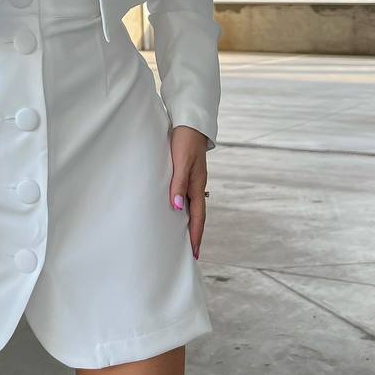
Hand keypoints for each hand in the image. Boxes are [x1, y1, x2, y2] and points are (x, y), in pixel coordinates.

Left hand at [168, 125, 208, 260]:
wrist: (190, 121)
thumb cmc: (185, 140)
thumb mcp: (181, 162)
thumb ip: (178, 184)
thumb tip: (177, 208)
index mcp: (197, 185)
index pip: (197, 217)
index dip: (195, 235)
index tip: (194, 253)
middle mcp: (196, 184)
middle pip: (197, 214)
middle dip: (194, 233)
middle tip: (191, 252)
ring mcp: (193, 178)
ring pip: (192, 205)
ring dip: (189, 221)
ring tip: (183, 235)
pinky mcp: (187, 171)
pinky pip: (187, 195)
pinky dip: (184, 206)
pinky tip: (178, 208)